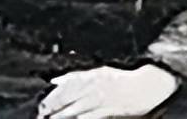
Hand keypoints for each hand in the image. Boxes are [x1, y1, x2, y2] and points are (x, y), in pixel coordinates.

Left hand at [37, 64, 178, 118]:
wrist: (145, 87)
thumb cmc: (121, 79)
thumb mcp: (97, 71)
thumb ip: (75, 76)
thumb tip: (55, 80)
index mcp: (87, 77)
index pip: (62, 88)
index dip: (49, 99)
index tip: (41, 107)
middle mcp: (90, 88)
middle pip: (64, 101)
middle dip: (50, 110)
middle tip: (41, 117)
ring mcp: (98, 101)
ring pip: (72, 112)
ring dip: (59, 117)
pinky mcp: (106, 113)